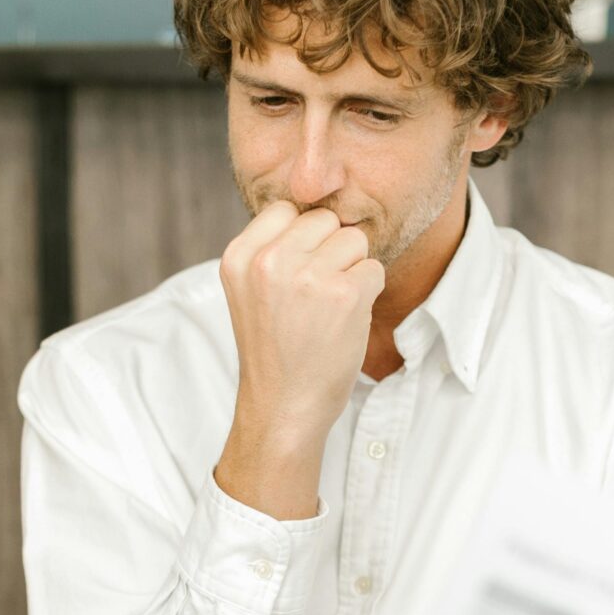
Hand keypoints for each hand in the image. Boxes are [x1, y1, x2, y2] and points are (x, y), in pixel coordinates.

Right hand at [214, 201, 384, 520]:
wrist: (283, 406)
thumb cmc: (273, 349)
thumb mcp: (249, 291)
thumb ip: (270, 249)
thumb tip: (317, 210)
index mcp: (239, 257)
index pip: (286, 209)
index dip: (301, 237)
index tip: (297, 272)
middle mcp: (269, 261)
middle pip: (324, 220)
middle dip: (329, 251)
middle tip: (315, 295)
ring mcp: (308, 277)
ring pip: (353, 240)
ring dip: (351, 271)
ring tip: (328, 308)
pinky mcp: (345, 295)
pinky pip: (374, 268)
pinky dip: (368, 293)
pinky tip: (344, 320)